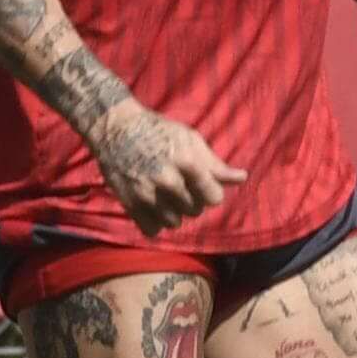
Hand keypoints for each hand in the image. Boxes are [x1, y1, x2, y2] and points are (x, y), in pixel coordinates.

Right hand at [81, 99, 240, 232]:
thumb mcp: (189, 139)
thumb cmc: (158, 130)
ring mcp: (146, 194)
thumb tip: (241, 178)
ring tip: (165, 195)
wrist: (115, 127)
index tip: (202, 185)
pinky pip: (152, 230)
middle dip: (191, 200)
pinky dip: (154, 222)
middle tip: (179, 185)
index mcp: (186, 161)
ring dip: (173, 213)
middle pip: (195, 210)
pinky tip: (152, 206)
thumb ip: (214, 163)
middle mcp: (167, 180)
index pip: (214, 197)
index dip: (211, 192)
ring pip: (174, 223)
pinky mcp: (129, 203)